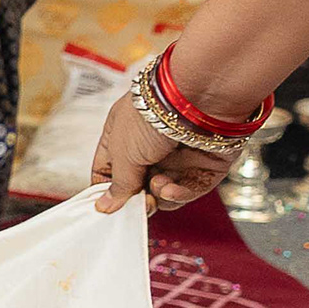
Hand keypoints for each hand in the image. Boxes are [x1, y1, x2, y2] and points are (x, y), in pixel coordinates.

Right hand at [88, 90, 231, 213]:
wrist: (196, 100)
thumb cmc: (150, 117)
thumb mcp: (122, 153)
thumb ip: (117, 185)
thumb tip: (104, 207)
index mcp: (122, 137)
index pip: (109, 171)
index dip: (107, 190)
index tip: (106, 206)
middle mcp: (149, 148)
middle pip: (138, 187)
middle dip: (137, 199)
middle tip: (137, 204)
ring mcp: (178, 158)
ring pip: (164, 194)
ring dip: (159, 196)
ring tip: (158, 187)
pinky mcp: (204, 166)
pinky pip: (189, 190)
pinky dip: (179, 194)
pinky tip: (171, 189)